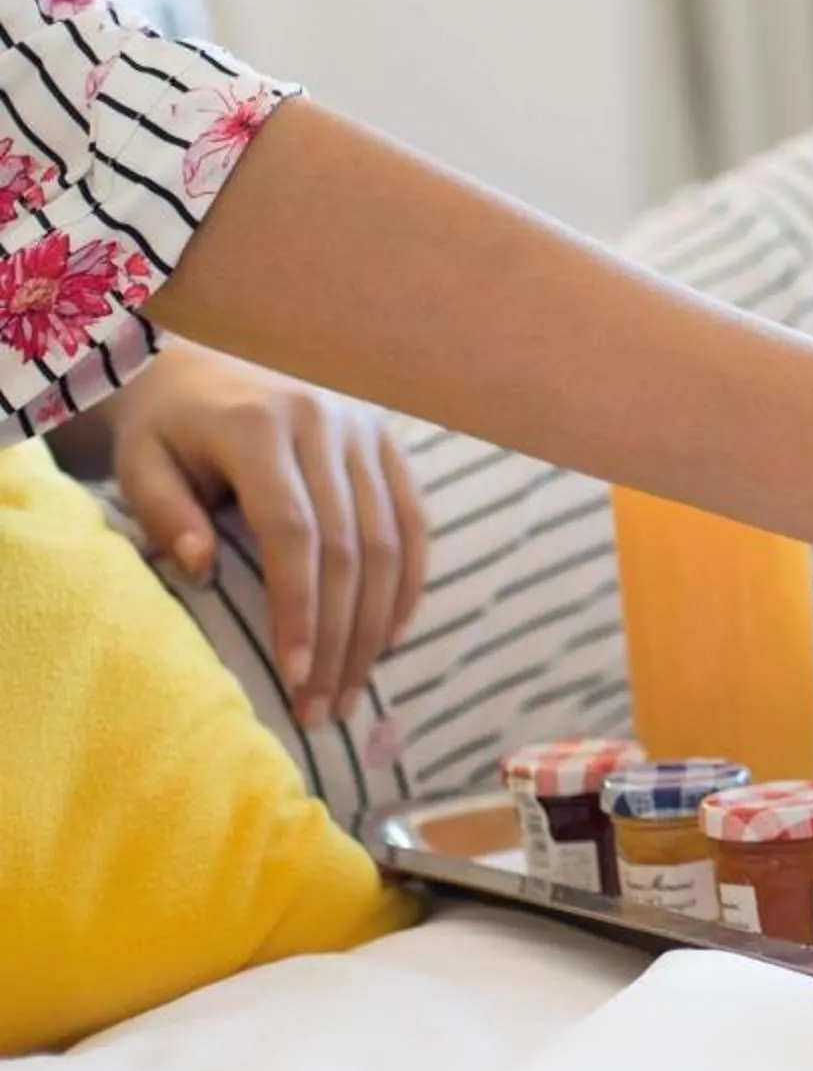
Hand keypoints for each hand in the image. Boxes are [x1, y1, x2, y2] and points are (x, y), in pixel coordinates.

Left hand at [94, 345, 428, 722]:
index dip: (300, 607)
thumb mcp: (141, 463)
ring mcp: (367, 430)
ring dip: (375, 624)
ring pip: (388, 541)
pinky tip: (390, 637)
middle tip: (323, 705)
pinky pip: (412, 521)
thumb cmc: (166, 428)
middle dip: (340, 636)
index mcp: (260, 425)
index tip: (294, 674)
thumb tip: (202, 570)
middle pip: (349, 547)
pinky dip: (408, 584)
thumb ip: (164, 512)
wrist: (204, 365)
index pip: (293, 531)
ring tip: (352, 687)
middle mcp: (327, 421)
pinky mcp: (390, 441)